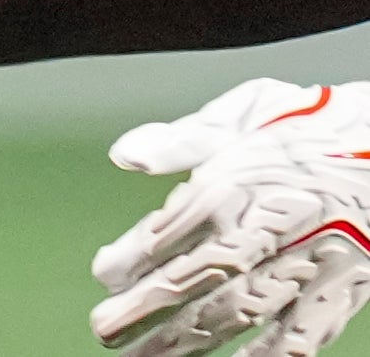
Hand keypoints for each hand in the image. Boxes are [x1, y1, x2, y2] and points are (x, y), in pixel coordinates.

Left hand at [93, 80, 369, 356]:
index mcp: (240, 179)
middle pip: (200, 276)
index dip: (134, 255)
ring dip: (188, 340)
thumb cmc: (316, 126)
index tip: (103, 274)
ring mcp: (310, 262)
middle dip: (147, 308)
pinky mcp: (344, 288)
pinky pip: (304, 334)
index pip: (174, 227)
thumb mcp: (247, 112)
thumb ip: (184, 139)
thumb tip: (124, 155)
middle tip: (103, 331)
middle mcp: (272, 225)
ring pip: (241, 311)